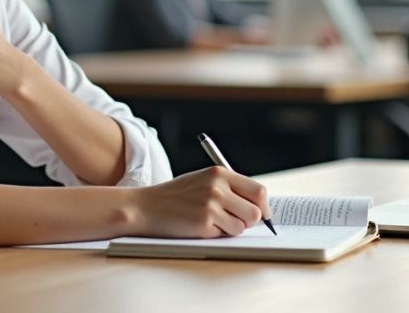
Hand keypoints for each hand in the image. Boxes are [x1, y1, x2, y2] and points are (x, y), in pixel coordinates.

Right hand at [129, 166, 269, 237]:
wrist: (145, 206)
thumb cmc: (175, 196)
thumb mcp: (202, 181)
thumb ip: (228, 188)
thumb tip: (257, 206)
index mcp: (219, 173)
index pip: (258, 190)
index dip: (263, 206)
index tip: (262, 214)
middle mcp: (218, 187)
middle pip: (256, 211)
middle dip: (250, 221)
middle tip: (235, 222)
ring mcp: (211, 205)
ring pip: (242, 227)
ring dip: (231, 229)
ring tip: (212, 222)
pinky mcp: (203, 222)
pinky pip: (224, 235)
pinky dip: (216, 235)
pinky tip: (199, 226)